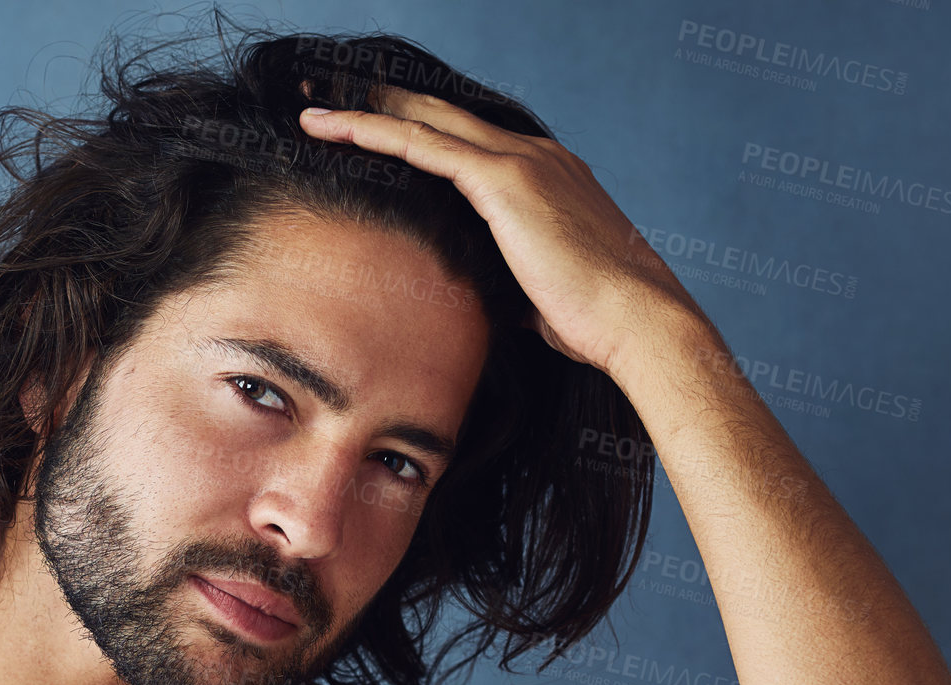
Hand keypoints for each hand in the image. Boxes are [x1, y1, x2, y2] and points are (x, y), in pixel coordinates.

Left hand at [298, 88, 702, 380]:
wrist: (636, 321)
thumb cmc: (596, 321)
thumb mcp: (540, 291)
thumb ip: (508, 278)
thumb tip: (485, 299)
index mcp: (546, 176)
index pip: (469, 141)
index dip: (420, 130)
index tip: (378, 130)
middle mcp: (535, 155)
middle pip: (443, 115)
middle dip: (386, 103)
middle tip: (332, 96)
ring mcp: (520, 162)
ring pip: (424, 121)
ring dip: (364, 111)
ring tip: (313, 107)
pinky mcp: (504, 181)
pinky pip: (422, 145)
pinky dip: (372, 132)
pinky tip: (332, 129)